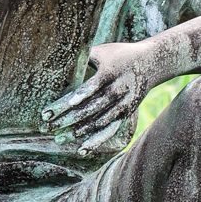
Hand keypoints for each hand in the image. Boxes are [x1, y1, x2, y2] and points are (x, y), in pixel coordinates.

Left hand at [42, 40, 157, 149]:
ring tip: (59, 138)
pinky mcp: (126, 113)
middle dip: (66, 119)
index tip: (47, 112)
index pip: (85, 90)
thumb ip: (82, 58)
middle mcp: (118, 89)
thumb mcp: (102, 51)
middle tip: (47, 126)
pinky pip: (110, 130)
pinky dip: (96, 141)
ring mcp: (124, 103)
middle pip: (90, 109)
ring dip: (78, 132)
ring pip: (99, 122)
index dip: (66, 103)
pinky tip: (81, 150)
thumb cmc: (120, 54)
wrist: (153, 62)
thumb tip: (55, 63)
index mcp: (110, 73)